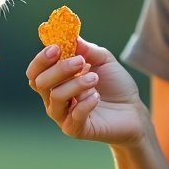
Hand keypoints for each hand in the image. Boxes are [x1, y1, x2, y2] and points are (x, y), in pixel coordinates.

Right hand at [25, 37, 147, 145]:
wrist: (133, 110)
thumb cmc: (115, 84)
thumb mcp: (104, 60)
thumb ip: (87, 49)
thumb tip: (72, 38)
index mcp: (56, 80)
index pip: (35, 71)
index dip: (41, 59)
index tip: (56, 48)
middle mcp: (54, 98)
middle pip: (40, 83)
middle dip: (59, 69)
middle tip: (80, 61)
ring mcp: (63, 115)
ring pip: (56, 98)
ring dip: (76, 84)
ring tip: (95, 79)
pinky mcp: (75, 129)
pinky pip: (73, 116)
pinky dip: (86, 103)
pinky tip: (97, 97)